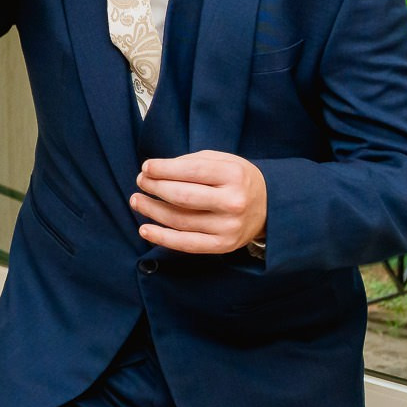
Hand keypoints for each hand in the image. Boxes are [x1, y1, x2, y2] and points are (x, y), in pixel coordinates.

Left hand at [130, 150, 266, 253]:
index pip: (190, 171)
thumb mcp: (223, 161)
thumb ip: (192, 162)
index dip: (163, 169)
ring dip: (152, 210)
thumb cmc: (238, 180)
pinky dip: (162, 237)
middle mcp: (232, 202)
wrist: (269, 207)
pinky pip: (186, 243)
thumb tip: (155, 170)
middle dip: (155, 188)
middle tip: (140, 182)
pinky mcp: (223, 246)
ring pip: (180, 220)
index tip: (146, 167)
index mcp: (233, 175)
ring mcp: (228, 226)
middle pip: (182, 196)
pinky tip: (145, 229)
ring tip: (137, 201)